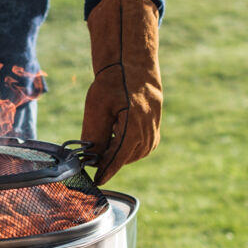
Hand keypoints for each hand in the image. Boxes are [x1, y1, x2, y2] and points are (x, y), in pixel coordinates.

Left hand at [81, 0, 161, 184]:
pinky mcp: (155, 130)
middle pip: (125, 157)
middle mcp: (148, 131)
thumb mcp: (97, 106)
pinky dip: (128, 148)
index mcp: (134, 125)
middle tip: (93, 156)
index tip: (97, 181)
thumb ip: (95, 134)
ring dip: (118, 153)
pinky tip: (117, 137)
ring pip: (134, 154)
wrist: (133, 67)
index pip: (118, 157)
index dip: (106, 170)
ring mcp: (154, 131)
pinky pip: (141, 148)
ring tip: (105, 140)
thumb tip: (92, 159)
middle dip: (109, 160)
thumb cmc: (113, 83)